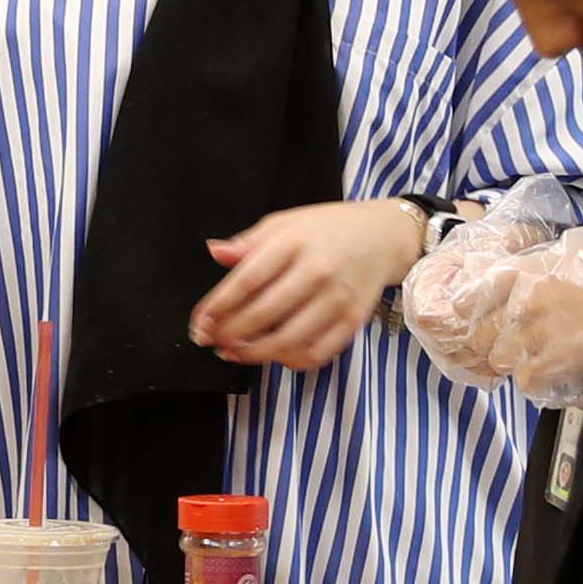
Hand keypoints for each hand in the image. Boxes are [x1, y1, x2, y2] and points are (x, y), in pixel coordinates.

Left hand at [191, 199, 424, 371]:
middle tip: (209, 340)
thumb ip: (249, 242)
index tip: (199, 322)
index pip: (247, 280)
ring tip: (232, 352)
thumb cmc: (327, 229)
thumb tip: (214, 251)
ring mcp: (337, 299)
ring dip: (253, 353)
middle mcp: (317, 271)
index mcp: (295, 242)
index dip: (218, 306)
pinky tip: (272, 355)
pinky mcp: (352, 322)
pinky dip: (289, 361)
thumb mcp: (286, 222)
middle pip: (263, 314)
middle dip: (229, 333)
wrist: (383, 237)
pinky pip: (316, 354)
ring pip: (287, 341)